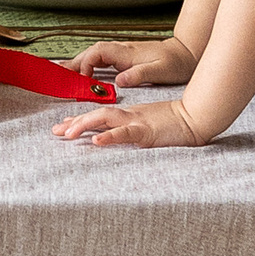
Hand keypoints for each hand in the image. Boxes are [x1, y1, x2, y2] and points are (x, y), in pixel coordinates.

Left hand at [55, 93, 211, 148]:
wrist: (197, 117)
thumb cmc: (176, 123)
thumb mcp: (149, 125)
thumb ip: (132, 129)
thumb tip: (115, 136)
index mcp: (130, 115)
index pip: (99, 115)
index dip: (79, 119)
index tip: (62, 125)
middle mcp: (130, 115)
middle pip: (96, 114)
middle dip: (75, 122)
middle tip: (56, 131)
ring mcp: (137, 122)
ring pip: (105, 118)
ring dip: (84, 125)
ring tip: (67, 133)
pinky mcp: (146, 131)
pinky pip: (125, 133)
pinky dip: (109, 136)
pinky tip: (96, 141)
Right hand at [75, 33, 197, 87]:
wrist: (186, 53)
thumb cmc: (175, 63)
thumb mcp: (160, 71)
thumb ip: (139, 75)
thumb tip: (120, 81)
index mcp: (127, 53)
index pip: (97, 53)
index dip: (86, 64)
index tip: (82, 79)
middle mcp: (122, 51)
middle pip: (91, 52)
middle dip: (74, 62)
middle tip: (59, 74)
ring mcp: (123, 53)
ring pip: (94, 55)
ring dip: (79, 63)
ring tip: (65, 73)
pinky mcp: (125, 58)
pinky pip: (102, 59)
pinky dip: (89, 65)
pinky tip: (85, 72)